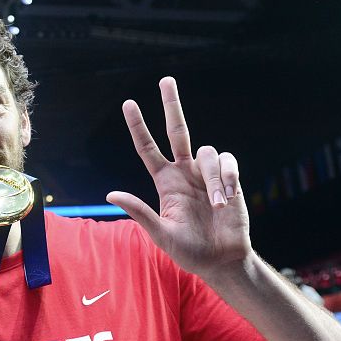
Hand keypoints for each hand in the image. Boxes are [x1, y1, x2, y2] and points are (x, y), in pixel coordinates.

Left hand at [107, 77, 250, 278]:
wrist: (222, 260)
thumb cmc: (189, 251)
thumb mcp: (160, 234)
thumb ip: (139, 212)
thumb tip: (110, 194)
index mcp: (165, 182)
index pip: (148, 148)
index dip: (138, 126)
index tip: (128, 103)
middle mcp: (184, 172)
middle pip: (177, 130)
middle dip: (171, 105)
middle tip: (165, 80)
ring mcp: (207, 173)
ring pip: (207, 153)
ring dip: (212, 178)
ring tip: (216, 205)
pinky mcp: (229, 178)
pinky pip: (227, 162)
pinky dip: (227, 177)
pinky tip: (227, 198)